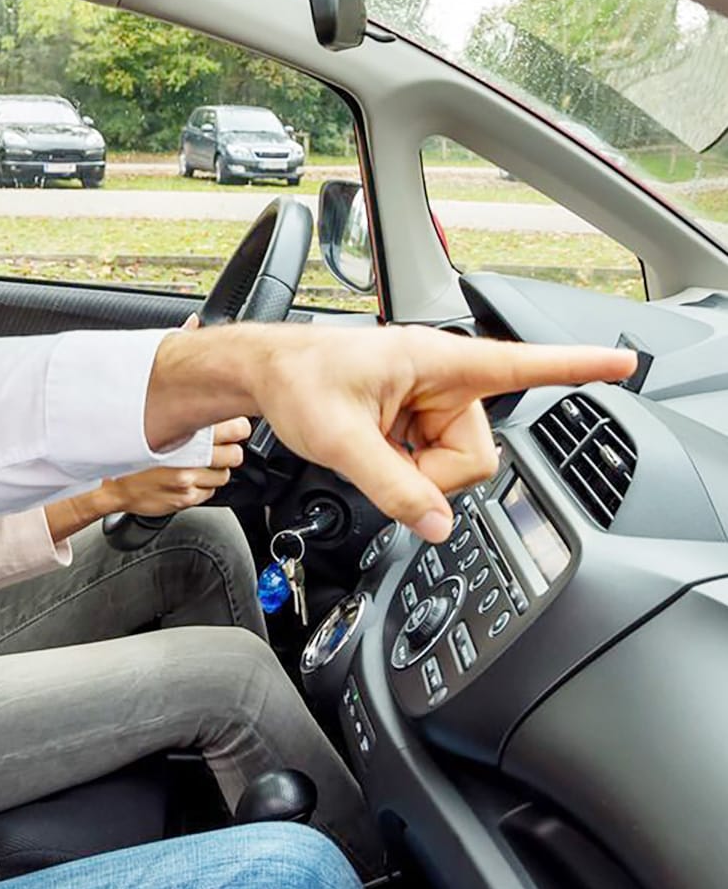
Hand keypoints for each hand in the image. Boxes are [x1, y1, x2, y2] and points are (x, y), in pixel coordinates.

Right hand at [99, 416, 250, 513]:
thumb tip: (212, 408)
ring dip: (214, 471)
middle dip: (228, 452)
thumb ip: (184, 419)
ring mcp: (188, 479)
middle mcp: (189, 456)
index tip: (236, 428)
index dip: (239, 428)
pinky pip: (209, 492)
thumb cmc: (130, 455)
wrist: (111, 486)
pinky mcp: (185, 498)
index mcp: (185, 432)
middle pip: (235, 454)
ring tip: (196, 466)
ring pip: (224, 475)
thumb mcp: (156, 427)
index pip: (236, 427)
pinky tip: (185, 480)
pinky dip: (202, 487)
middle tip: (218, 450)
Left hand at [144, 323, 636, 542]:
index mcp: (437, 362)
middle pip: (474, 453)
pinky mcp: (418, 417)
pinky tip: (376, 448)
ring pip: (454, 464)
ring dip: (414, 470)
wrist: (265, 374)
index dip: (576, 367)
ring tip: (370, 444)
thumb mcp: (339, 440)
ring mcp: (431, 400)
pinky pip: (432, 461)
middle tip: (380, 457)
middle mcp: (443, 378)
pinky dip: (407, 467)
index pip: (521, 365)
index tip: (623, 362)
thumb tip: (434, 526)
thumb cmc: (297, 382)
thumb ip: (389, 485)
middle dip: (431, 473)